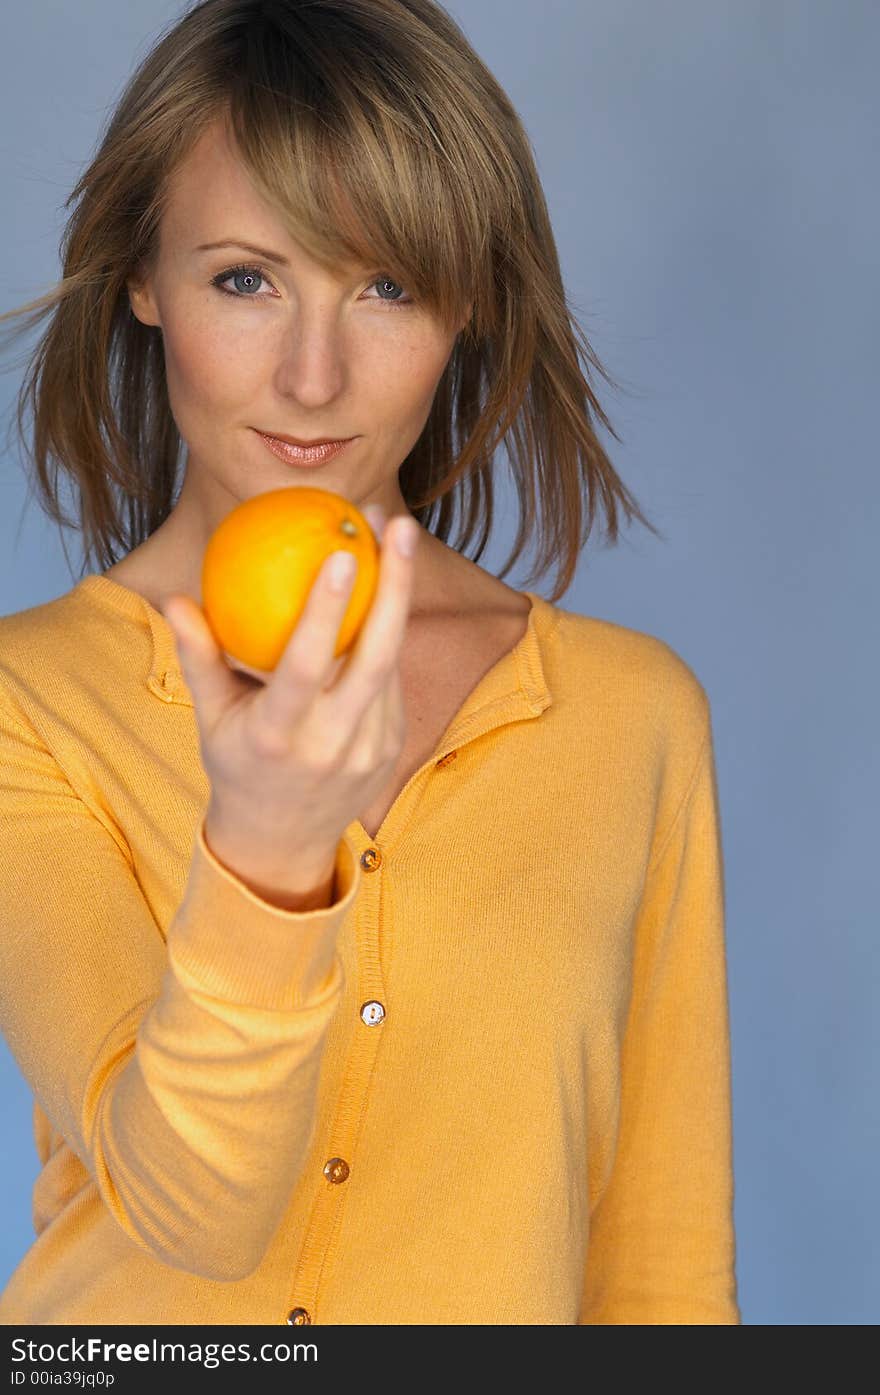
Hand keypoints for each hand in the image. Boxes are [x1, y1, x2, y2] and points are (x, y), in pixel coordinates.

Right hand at [162, 505, 416, 878]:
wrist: (280, 841)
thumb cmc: (237, 763)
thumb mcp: (210, 717)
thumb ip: (199, 657)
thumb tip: (177, 597)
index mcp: (280, 735)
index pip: (306, 665)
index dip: (326, 610)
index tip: (342, 554)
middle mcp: (332, 744)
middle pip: (376, 655)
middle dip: (396, 586)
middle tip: (396, 525)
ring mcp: (369, 750)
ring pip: (390, 663)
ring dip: (397, 601)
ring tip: (394, 541)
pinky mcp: (390, 751)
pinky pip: (392, 683)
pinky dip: (388, 638)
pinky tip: (388, 591)